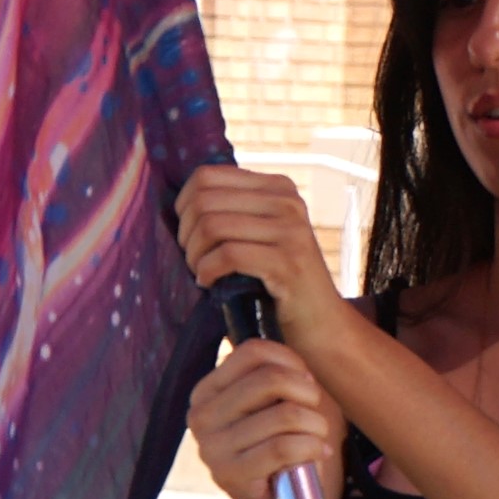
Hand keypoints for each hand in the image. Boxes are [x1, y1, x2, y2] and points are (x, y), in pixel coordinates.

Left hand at [175, 166, 347, 346]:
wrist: (319, 322)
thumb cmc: (277, 281)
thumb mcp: (259, 234)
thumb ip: (232, 211)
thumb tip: (180, 202)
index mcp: (278, 187)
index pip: (207, 175)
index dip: (184, 205)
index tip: (187, 234)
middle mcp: (287, 201)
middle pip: (205, 200)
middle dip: (186, 234)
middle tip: (192, 259)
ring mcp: (291, 230)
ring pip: (212, 226)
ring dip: (194, 255)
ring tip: (200, 272)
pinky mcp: (288, 262)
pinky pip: (228, 255)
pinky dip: (207, 271)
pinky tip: (208, 283)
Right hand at [185, 339, 340, 498]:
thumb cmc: (283, 449)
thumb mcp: (277, 405)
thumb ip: (279, 376)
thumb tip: (296, 369)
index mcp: (206, 392)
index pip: (252, 352)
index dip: (291, 361)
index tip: (307, 383)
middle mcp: (200, 416)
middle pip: (270, 379)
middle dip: (308, 395)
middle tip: (317, 415)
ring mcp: (211, 448)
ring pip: (283, 414)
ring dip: (316, 425)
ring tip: (318, 437)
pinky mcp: (230, 476)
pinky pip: (283, 447)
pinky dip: (312, 447)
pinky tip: (318, 453)